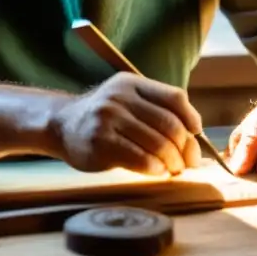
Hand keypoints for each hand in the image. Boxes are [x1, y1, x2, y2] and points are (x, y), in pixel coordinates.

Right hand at [49, 73, 202, 175]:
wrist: (60, 125)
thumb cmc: (102, 118)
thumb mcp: (126, 101)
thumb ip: (155, 111)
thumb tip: (194, 140)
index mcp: (132, 83)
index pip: (175, 97)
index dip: (192, 118)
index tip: (195, 135)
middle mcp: (120, 97)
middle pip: (170, 124)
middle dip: (184, 148)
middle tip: (187, 163)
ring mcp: (109, 118)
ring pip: (158, 144)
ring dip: (172, 162)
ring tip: (172, 169)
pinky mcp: (101, 142)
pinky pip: (141, 158)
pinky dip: (156, 169)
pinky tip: (156, 172)